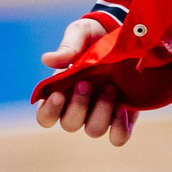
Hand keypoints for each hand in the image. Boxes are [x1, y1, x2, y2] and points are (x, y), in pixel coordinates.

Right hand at [36, 17, 135, 145]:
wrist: (126, 34)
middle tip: (86, 83)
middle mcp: (79, 108)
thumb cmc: (95, 36)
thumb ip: (67, 47)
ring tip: (110, 87)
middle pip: (70, 124)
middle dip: (78, 105)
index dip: (49, 111)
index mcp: (61, 92)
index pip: (45, 116)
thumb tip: (47, 60)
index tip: (59, 95)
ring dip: (100, 111)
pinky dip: (119, 127)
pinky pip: (118, 136)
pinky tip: (123, 108)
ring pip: (94, 130)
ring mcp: (101, 114)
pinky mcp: (123, 118)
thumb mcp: (81, 34)